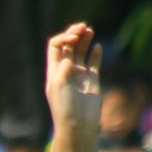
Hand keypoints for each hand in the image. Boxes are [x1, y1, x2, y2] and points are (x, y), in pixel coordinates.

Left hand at [43, 23, 101, 151]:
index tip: (74, 37)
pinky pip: (94, 63)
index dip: (64, 37)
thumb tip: (69, 53)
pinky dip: (96, 53)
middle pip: (68, 46)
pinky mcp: (92, 80)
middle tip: (84, 27)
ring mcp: (79, 74)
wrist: (78, 125)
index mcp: (54, 71)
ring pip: (81, 51)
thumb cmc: (65, 107)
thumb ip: (64, 67)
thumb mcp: (59, 86)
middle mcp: (65, 70)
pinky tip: (98, 47)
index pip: (56, 46)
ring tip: (90, 30)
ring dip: (85, 40)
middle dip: (74, 34)